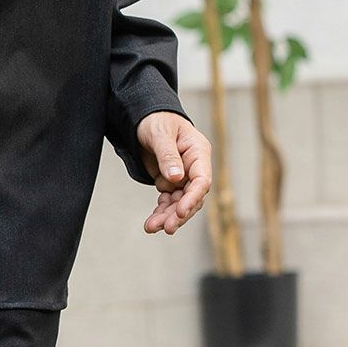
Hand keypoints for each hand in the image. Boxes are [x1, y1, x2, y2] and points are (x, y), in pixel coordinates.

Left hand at [136, 111, 210, 235]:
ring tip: (151, 227)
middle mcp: (194, 167)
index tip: (180, 211)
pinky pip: (169, 201)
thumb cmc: (156, 120)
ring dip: (167, 216)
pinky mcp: (171, 182)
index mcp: (198, 152)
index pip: (202, 180)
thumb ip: (168, 156)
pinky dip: (161, 211)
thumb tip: (176, 178)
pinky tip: (151, 221)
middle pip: (192, 197)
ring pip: (179, 202)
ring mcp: (183, 176)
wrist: (144, 119)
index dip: (192, 198)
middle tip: (166, 227)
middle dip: (179, 213)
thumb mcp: (160, 134)